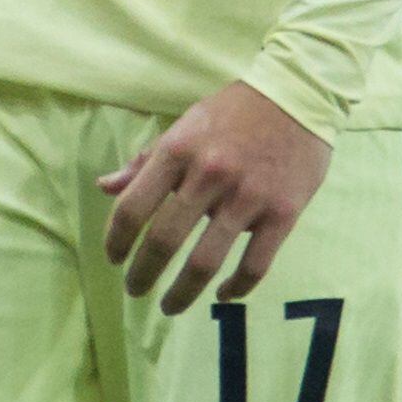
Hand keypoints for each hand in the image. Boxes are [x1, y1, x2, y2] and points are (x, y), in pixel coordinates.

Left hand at [99, 79, 333, 311]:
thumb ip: (145, 161)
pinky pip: (255, 264)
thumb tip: (105, 187)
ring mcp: (248, 197)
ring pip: (206, 262)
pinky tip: (223, 296)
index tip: (113, 259)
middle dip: (143, 274)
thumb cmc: (233, 112)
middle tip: (135, 290)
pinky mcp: (283, 213)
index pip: (134, 207)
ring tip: (170, 306)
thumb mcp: (184, 125)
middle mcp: (209, 175)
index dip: (116, 240)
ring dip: (182, 293)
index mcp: (178, 150)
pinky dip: (237, 288)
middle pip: (164, 241)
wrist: (297, 94)